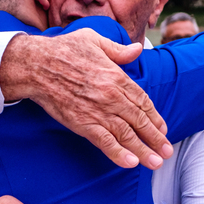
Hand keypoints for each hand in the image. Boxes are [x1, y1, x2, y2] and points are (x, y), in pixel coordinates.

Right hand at [0, 31, 171, 170]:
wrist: (37, 64)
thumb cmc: (64, 49)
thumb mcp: (95, 40)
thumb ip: (119, 50)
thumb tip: (137, 50)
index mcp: (117, 76)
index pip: (143, 101)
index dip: (155, 117)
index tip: (163, 128)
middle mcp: (112, 96)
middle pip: (139, 121)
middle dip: (155, 138)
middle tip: (166, 151)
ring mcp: (98, 111)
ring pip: (127, 135)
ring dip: (144, 150)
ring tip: (155, 163)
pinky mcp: (82, 123)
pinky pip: (105, 141)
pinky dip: (119, 153)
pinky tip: (131, 163)